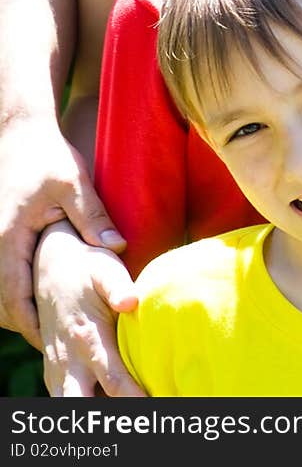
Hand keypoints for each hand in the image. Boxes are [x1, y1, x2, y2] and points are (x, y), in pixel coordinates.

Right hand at [0, 116, 126, 347]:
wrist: (22, 131)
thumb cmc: (47, 154)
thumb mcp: (72, 182)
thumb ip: (92, 216)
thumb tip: (118, 247)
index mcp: (9, 239)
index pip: (15, 299)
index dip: (33, 325)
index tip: (54, 342)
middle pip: (2, 305)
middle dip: (26, 325)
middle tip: (56, 342)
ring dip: (20, 311)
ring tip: (51, 326)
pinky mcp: (0, 236)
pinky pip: (2, 277)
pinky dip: (16, 293)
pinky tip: (40, 296)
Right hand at [34, 222, 143, 397]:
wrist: (52, 266)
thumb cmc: (87, 268)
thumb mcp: (104, 268)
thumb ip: (118, 285)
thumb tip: (132, 301)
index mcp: (88, 338)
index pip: (113, 381)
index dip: (134, 398)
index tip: (156, 403)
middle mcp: (70, 360)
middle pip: (84, 405)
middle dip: (109, 416)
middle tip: (140, 412)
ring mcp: (59, 367)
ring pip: (70, 405)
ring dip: (93, 412)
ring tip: (126, 411)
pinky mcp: (54, 370)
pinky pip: (64, 398)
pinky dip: (82, 404)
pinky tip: (106, 401)